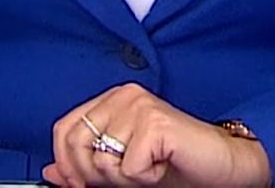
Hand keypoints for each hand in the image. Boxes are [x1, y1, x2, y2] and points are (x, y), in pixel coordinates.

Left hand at [44, 83, 270, 187]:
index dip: (67, 164)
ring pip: (100, 160)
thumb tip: (51, 171)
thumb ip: (87, 168)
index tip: (81, 185)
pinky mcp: (155, 122)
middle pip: (75, 144)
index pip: (64, 130)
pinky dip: (144, 179)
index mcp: (112, 101)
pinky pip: (128, 168)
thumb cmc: (178, 166)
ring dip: (123, 179)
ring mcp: (139, 105)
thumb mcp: (123, 171)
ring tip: (150, 169)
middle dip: (92, 176)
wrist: (224, 168)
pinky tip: (163, 165)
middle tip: (126, 179)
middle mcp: (124, 95)